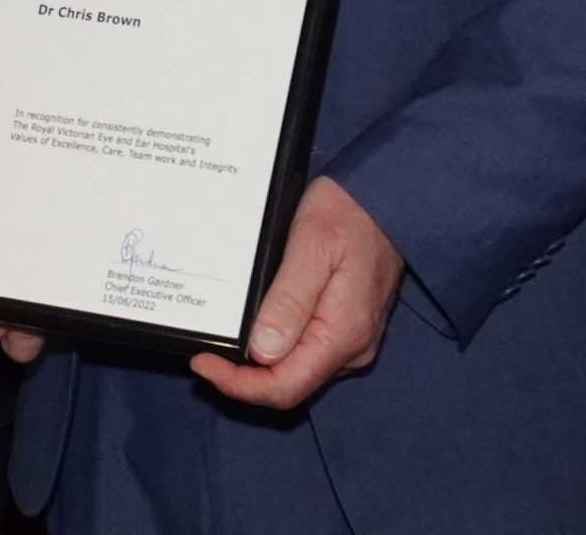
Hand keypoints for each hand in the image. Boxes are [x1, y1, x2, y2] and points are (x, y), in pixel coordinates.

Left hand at [188, 176, 401, 409]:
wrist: (383, 199)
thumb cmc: (347, 213)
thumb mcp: (311, 246)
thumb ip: (289, 300)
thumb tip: (262, 351)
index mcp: (343, 334)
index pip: (286, 387)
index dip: (238, 386)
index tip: (202, 364)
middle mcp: (351, 348)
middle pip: (290, 385)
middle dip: (243, 380)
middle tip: (204, 355)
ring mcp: (351, 340)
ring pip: (297, 372)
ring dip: (257, 368)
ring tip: (221, 343)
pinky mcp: (347, 327)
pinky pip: (307, 353)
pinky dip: (275, 350)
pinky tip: (252, 330)